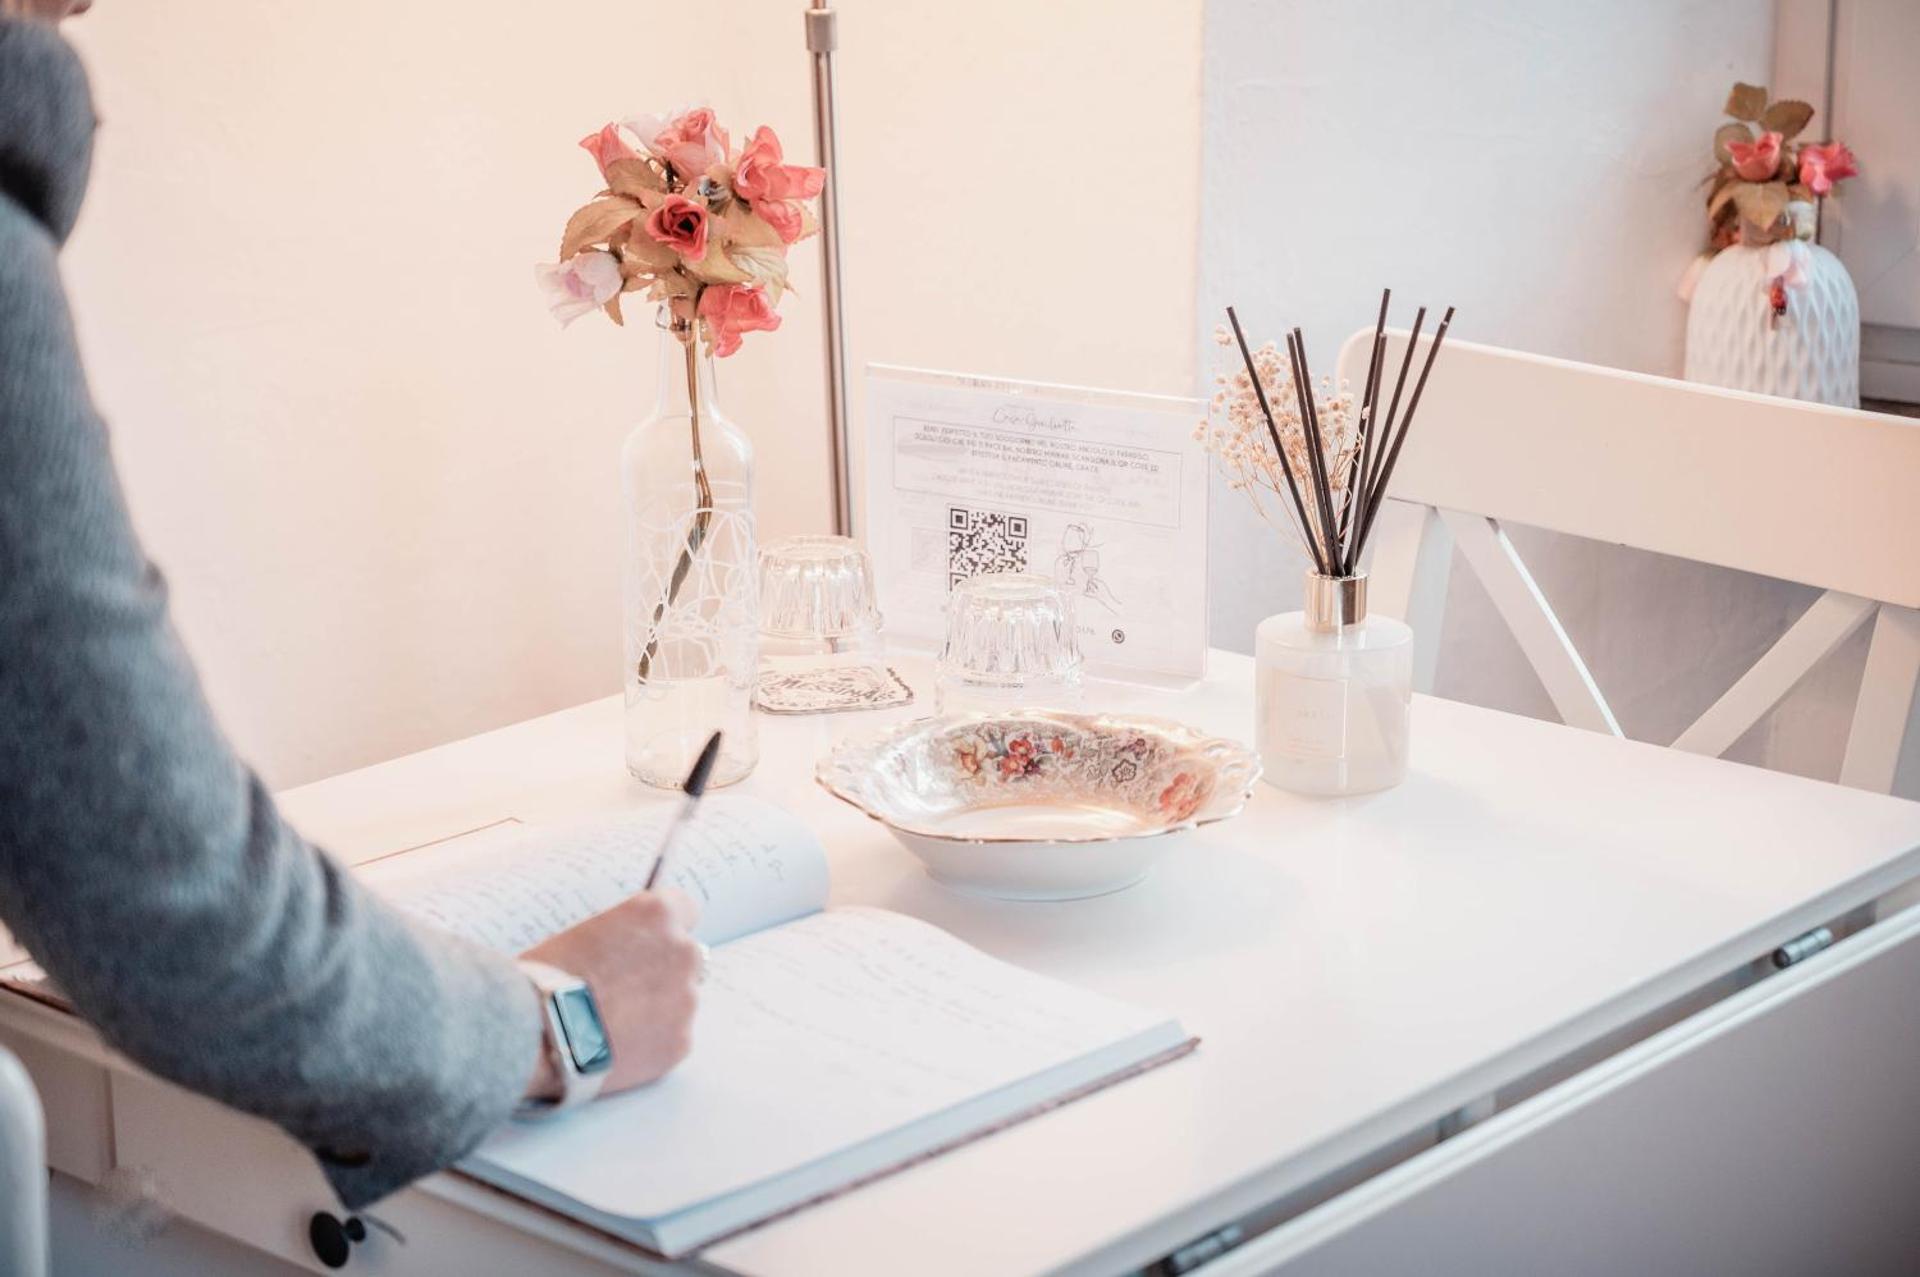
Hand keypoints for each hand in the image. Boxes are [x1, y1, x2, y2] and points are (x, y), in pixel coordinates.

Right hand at [520, 890, 702, 1099]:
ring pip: (680, 999)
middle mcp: (682, 951)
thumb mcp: (585, 934)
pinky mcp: (681, 1041)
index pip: (684, 909)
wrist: (537, 1032)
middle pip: (684, 956)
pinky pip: (672, 1036)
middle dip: (661, 969)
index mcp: (657, 914)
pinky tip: (618, 1046)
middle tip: (625, 988)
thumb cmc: (546, 977)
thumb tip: (632, 945)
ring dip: (657, 1007)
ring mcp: (686, 998)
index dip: (662, 928)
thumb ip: (624, 934)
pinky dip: (652, 1041)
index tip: (649, 941)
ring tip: (613, 1023)